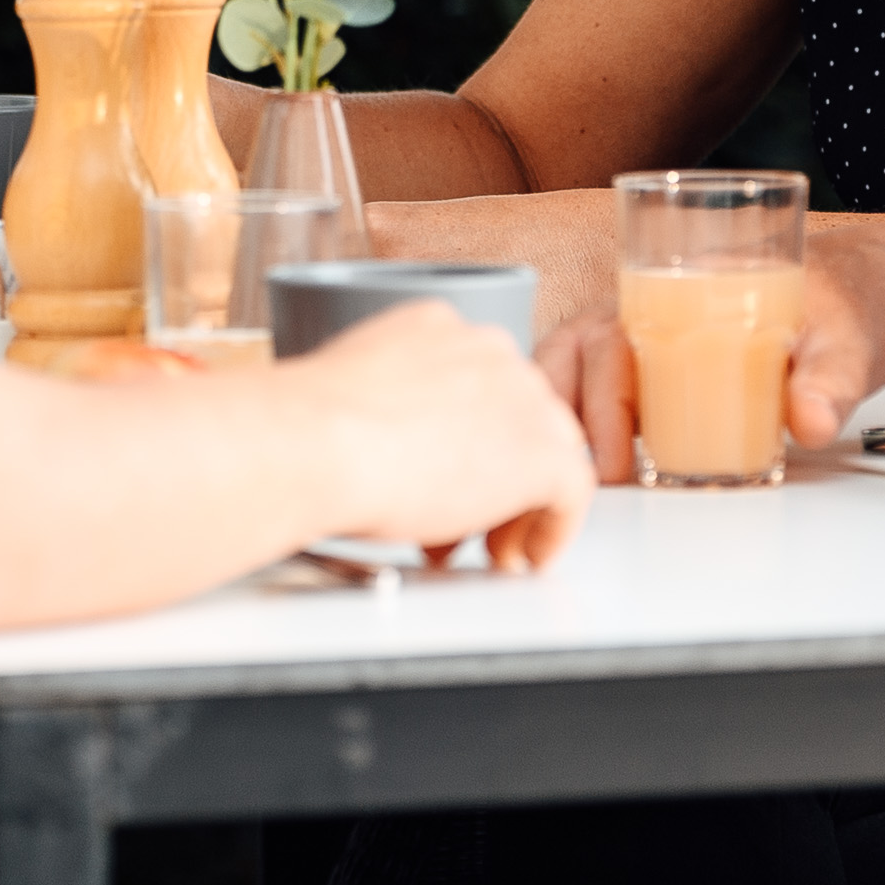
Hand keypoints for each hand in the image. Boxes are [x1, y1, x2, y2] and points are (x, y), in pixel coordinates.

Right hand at [283, 302, 594, 572]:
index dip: (466, 441)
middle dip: (490, 475)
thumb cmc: (312, 429)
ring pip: (544, 452)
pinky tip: (528, 555)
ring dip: (518, 505)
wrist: (318, 442)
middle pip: (514, 418)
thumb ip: (389, 411)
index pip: (477, 386)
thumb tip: (395, 454)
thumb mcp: (354, 397)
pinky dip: (553, 527)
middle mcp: (489, 351)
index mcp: (440, 329)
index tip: (443, 478)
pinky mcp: (543, 450)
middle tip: (462, 523)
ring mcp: (523, 396)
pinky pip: (572, 490)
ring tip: (488, 548)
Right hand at [540, 244, 884, 482]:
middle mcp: (653, 311)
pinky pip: (600, 384)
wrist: (859, 295)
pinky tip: (588, 461)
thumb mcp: (847, 342)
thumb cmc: (843, 305)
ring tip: (577, 474)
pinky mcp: (662, 369)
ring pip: (577, 366)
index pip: (609, 335)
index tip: (618, 456)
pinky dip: (583, 419)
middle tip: (607, 479)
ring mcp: (652, 338)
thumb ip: (830, 382)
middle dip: (577, 420)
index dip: (600, 398)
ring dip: (567, 417)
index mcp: (684, 291)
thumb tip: (812, 422)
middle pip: (579, 354)